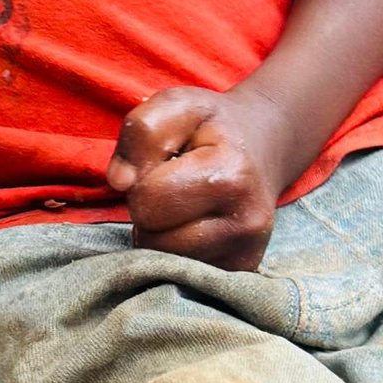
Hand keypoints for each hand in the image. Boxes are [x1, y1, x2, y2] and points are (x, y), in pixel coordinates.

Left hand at [106, 82, 297, 269]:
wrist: (262, 145)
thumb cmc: (211, 126)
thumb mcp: (176, 105)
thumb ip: (141, 132)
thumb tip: (120, 182)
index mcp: (231, 176)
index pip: (149, 199)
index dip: (142, 178)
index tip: (163, 163)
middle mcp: (247, 223)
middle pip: (153, 239)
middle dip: (148, 211)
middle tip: (170, 187)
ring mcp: (247, 255)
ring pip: (164, 263)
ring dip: (159, 235)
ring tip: (180, 206)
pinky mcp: (241, 272)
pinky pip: (182, 276)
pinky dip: (175, 253)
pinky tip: (191, 225)